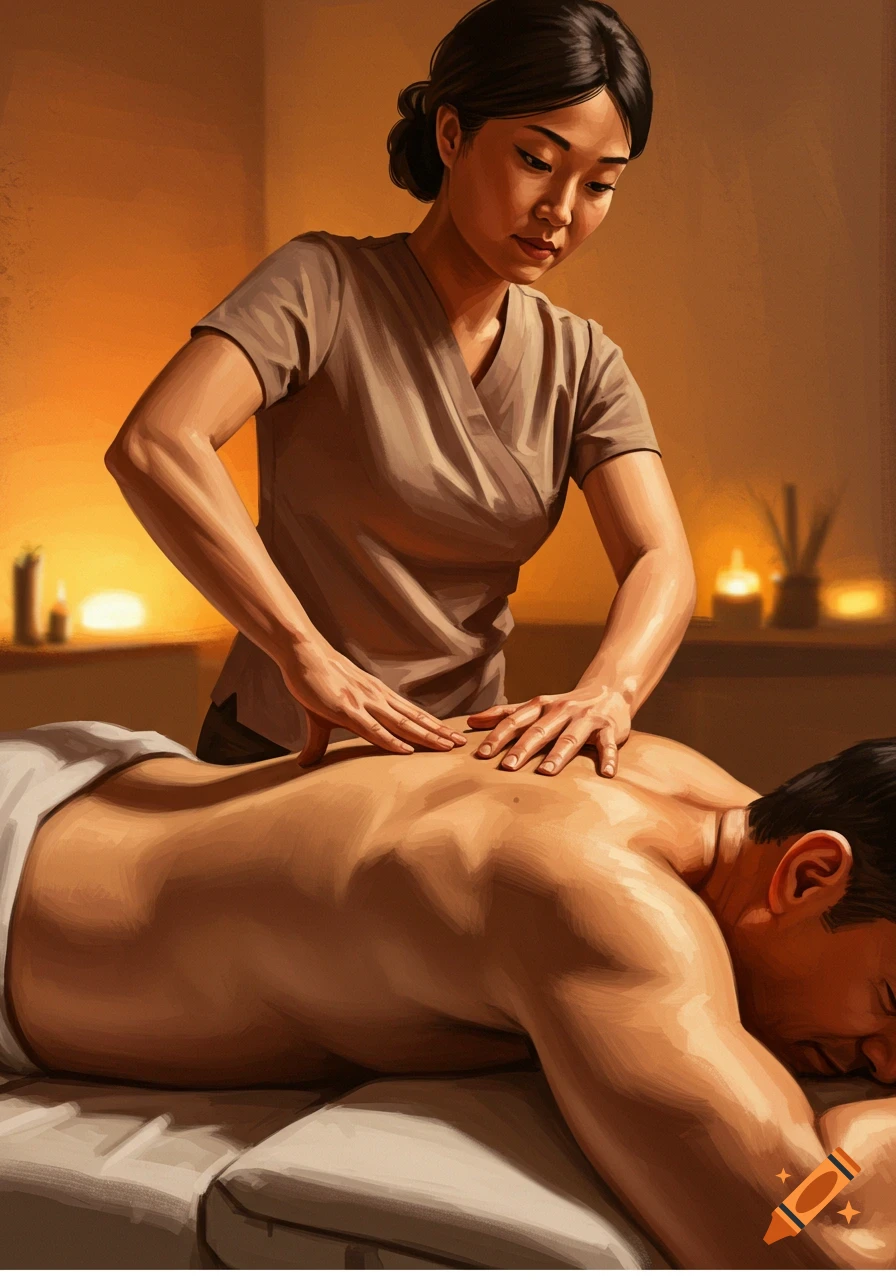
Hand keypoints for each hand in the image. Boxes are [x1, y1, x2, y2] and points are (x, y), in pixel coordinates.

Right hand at [279, 638, 466, 766]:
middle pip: (415, 719)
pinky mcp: (346, 709)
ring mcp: (364, 703)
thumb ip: (320, 741)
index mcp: (377, 696)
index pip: (411, 714)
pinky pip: (373, 729)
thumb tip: (308, 762)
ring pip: (402, 724)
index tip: (451, 736)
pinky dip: (392, 740)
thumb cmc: (314, 682)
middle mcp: (377, 698)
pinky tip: (407, 750)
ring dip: (426, 736)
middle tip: (462, 744)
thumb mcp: (322, 715)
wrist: (303, 654)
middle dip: (439, 733)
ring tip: (447, 747)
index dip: (432, 726)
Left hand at [466, 684, 631, 777]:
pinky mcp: (609, 729)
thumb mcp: (536, 706)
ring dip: (558, 755)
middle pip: (539, 731)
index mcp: (541, 706)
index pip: (515, 721)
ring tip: (546, 773)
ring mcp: (586, 719)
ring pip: (570, 738)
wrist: (610, 690)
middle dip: (523, 748)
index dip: (498, 736)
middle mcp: (562, 711)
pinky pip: (608, 745)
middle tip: (507, 767)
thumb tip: (471, 721)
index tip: (481, 754)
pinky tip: (607, 774)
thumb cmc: (565, 706)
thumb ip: (506, 714)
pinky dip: (609, 759)